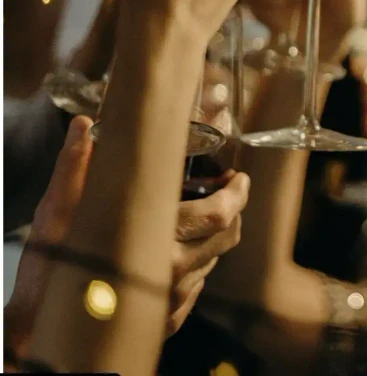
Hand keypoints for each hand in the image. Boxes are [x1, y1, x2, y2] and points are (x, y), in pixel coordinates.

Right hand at [4, 116, 251, 349]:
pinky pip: (198, 288)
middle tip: (229, 190)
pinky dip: (197, 265)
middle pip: (227, 237)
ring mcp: (171, 302)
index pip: (218, 215)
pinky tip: (180, 250)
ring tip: (200, 217)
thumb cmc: (48, 271)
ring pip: (213, 261)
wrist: (36, 331)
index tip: (238, 178)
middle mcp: (171, 275)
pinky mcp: (166, 321)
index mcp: (155, 243)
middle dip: (233, 210)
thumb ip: (76, 168)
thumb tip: (83, 127)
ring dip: (213, 237)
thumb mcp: (57, 214)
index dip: (236, 194)